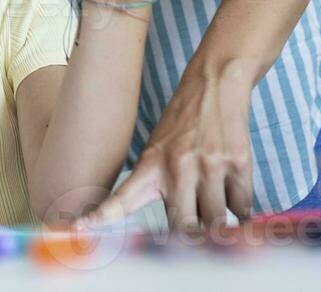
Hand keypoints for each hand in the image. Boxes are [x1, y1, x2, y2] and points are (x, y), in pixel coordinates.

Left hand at [76, 60, 256, 229]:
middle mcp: (177, 167)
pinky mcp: (238, 162)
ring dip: (218, 220)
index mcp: (150, 164)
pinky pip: (241, 207)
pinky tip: (233, 192)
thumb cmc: (183, 123)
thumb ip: (160, 187)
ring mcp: (209, 165)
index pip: (121, 198)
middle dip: (191, 236)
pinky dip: (240, 209)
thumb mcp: (158, 148)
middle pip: (184, 228)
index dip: (101, 217)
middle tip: (195, 230)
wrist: (215, 84)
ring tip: (214, 196)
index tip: (79, 229)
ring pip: (216, 221)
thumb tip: (180, 233)